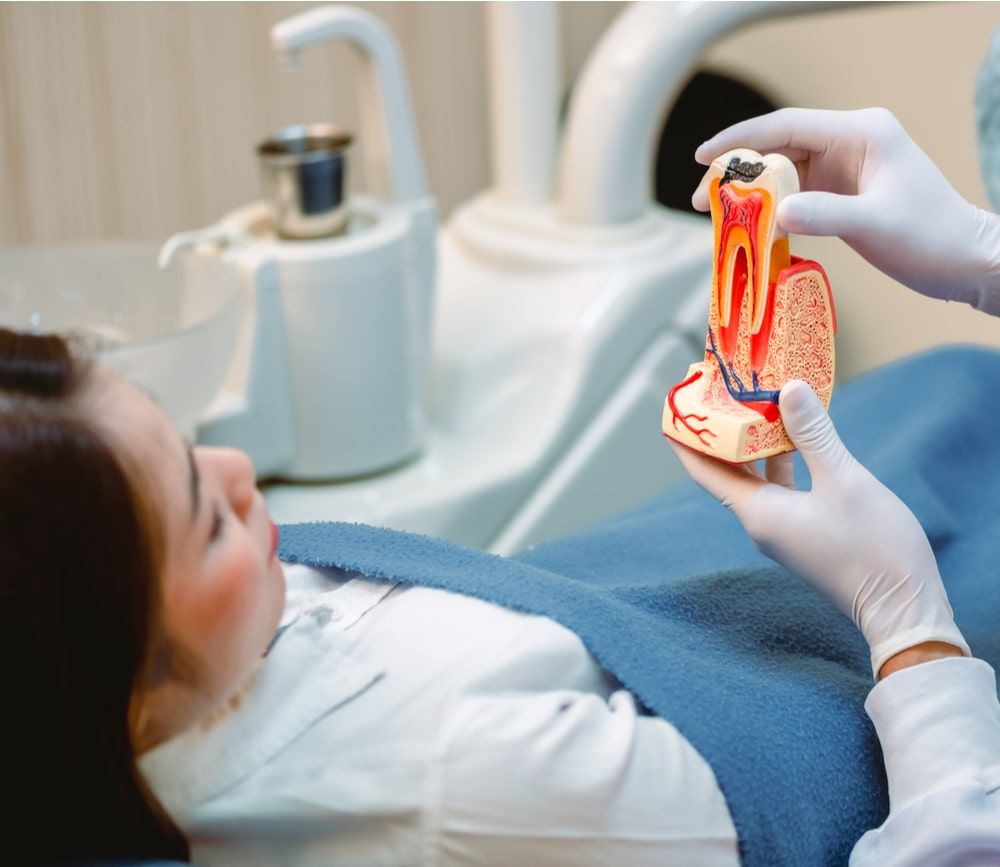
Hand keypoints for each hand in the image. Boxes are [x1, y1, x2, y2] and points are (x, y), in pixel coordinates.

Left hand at [668, 380, 969, 677]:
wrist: (904, 610)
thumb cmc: (874, 549)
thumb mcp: (845, 481)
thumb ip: (814, 435)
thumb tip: (788, 389)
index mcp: (758, 512)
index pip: (705, 470)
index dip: (687, 438)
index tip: (675, 405)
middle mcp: (761, 522)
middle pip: (726, 471)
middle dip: (719, 434)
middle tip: (716, 393)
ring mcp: (782, 529)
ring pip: (755, 479)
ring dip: (753, 445)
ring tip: (754, 406)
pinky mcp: (804, 533)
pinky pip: (778, 490)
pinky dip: (780, 462)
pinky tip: (795, 440)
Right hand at [692, 107, 999, 315]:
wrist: (962, 262)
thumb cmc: (930, 237)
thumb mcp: (875, 225)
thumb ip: (825, 215)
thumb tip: (777, 214)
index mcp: (861, 133)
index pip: (786, 126)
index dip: (740, 139)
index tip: (703, 158)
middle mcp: (850, 143)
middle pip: (778, 149)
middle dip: (737, 172)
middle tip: (702, 200)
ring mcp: (845, 168)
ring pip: (783, 174)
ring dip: (751, 195)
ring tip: (717, 218)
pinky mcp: (843, 194)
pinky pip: (795, 197)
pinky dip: (771, 212)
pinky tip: (749, 230)